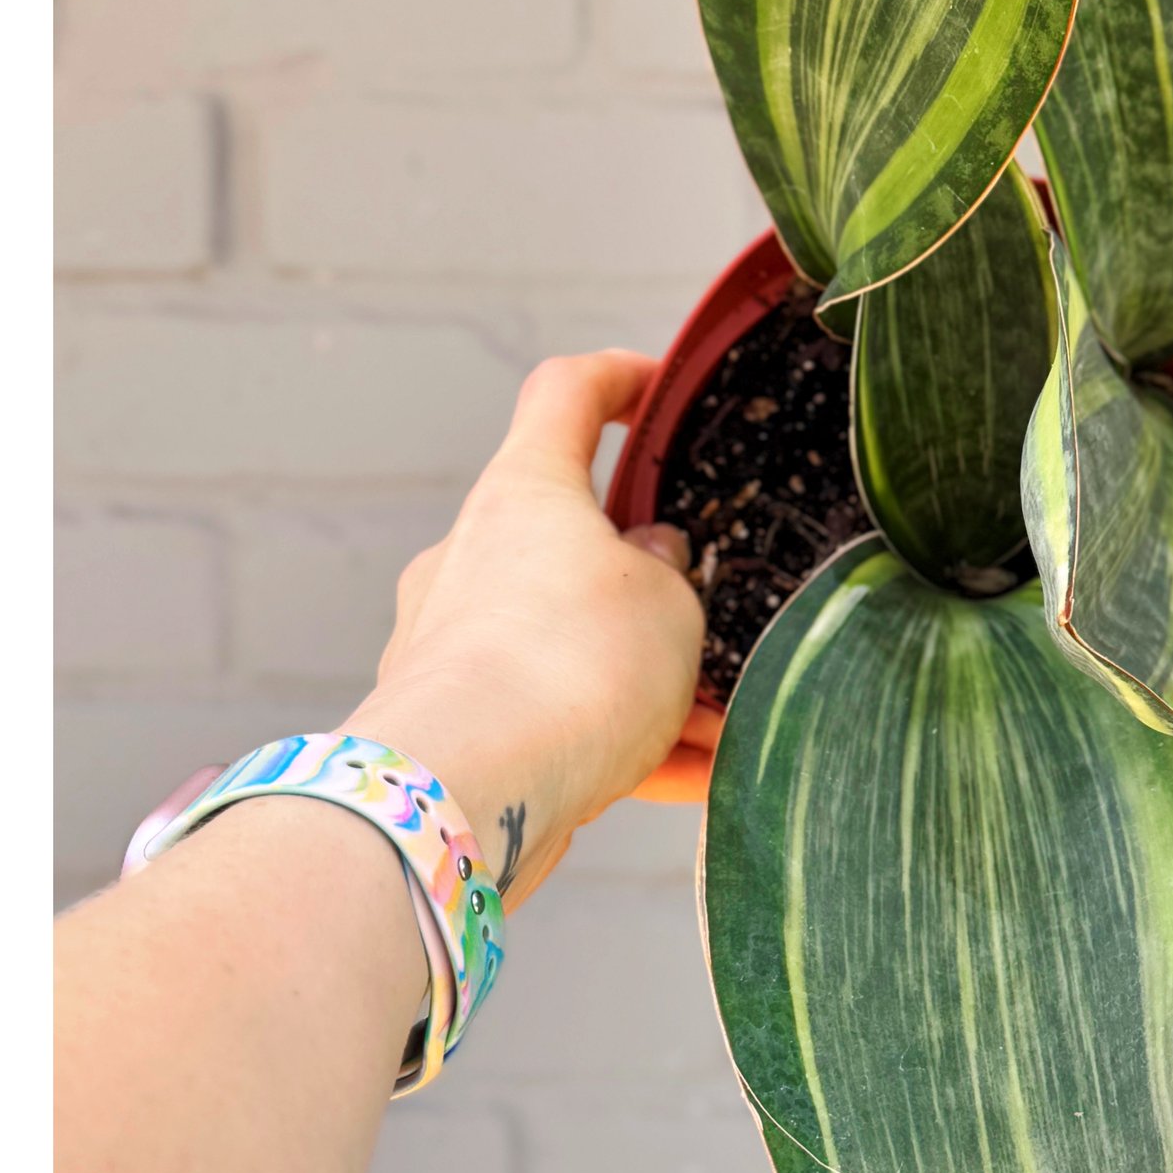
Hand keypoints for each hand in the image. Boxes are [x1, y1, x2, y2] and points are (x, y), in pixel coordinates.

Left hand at [352, 351, 708, 907]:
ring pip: (567, 642)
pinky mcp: (451, 725)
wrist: (466, 792)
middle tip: (718, 620)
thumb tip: (652, 565)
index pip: (566, 396)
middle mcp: (473, 556)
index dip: (618, 380)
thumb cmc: (571, 668)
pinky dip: (617, 744)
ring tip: (722, 728)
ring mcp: (451, 641)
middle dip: (652, 583)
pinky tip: (687, 780)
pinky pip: (549, 719)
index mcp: (526, 491)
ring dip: (645, 679)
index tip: (657, 387)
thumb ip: (673, 575)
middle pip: (570, 539)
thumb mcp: (669, 603)